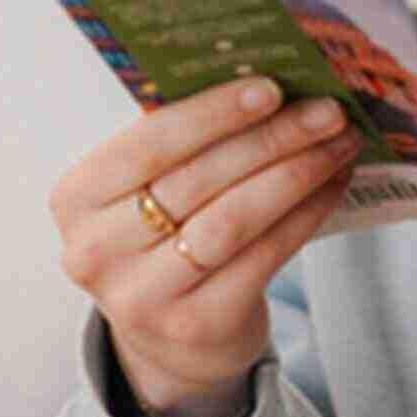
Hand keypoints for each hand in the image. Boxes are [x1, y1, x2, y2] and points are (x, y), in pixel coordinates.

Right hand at [48, 78, 359, 416]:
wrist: (172, 340)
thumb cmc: (164, 239)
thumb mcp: (149, 190)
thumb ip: (184, 140)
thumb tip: (265, 75)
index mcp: (77, 199)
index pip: (147, 145)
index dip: (212, 114)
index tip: (271, 87)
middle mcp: (97, 252)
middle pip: (199, 180)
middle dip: (272, 138)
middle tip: (327, 111)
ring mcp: (142, 296)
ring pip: (234, 219)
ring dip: (297, 174)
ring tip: (339, 144)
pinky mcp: (195, 325)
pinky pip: (263, 256)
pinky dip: (306, 214)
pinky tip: (333, 185)